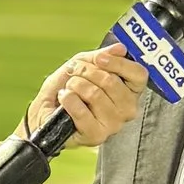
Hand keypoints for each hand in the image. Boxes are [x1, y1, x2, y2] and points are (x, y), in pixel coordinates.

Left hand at [25, 47, 147, 148]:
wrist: (45, 111)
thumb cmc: (68, 88)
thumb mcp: (84, 64)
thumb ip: (102, 56)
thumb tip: (120, 48)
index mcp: (129, 91)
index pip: (138, 74)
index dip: (118, 63)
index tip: (99, 59)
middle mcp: (126, 109)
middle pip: (111, 82)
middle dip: (86, 72)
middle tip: (74, 72)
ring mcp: (113, 124)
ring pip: (95, 94)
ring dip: (75, 86)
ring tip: (69, 88)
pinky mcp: (96, 135)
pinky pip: (81, 111)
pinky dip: (68, 99)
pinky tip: (64, 99)